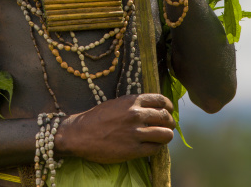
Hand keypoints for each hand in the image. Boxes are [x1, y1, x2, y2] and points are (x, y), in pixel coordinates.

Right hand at [54, 94, 174, 162]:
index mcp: (132, 101)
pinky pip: (155, 149)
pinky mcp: (133, 150)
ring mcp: (136, 133)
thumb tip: (151, 108)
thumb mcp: (117, 103)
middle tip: (167, 126)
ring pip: (165, 134)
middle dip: (170, 122)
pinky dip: (157, 147)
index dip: (168, 106)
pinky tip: (152, 146)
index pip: (161, 100)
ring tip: (162, 137)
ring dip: (166, 136)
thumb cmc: (97, 117)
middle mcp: (136, 115)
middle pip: (166, 117)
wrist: (81, 134)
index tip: (169, 110)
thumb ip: (134, 104)